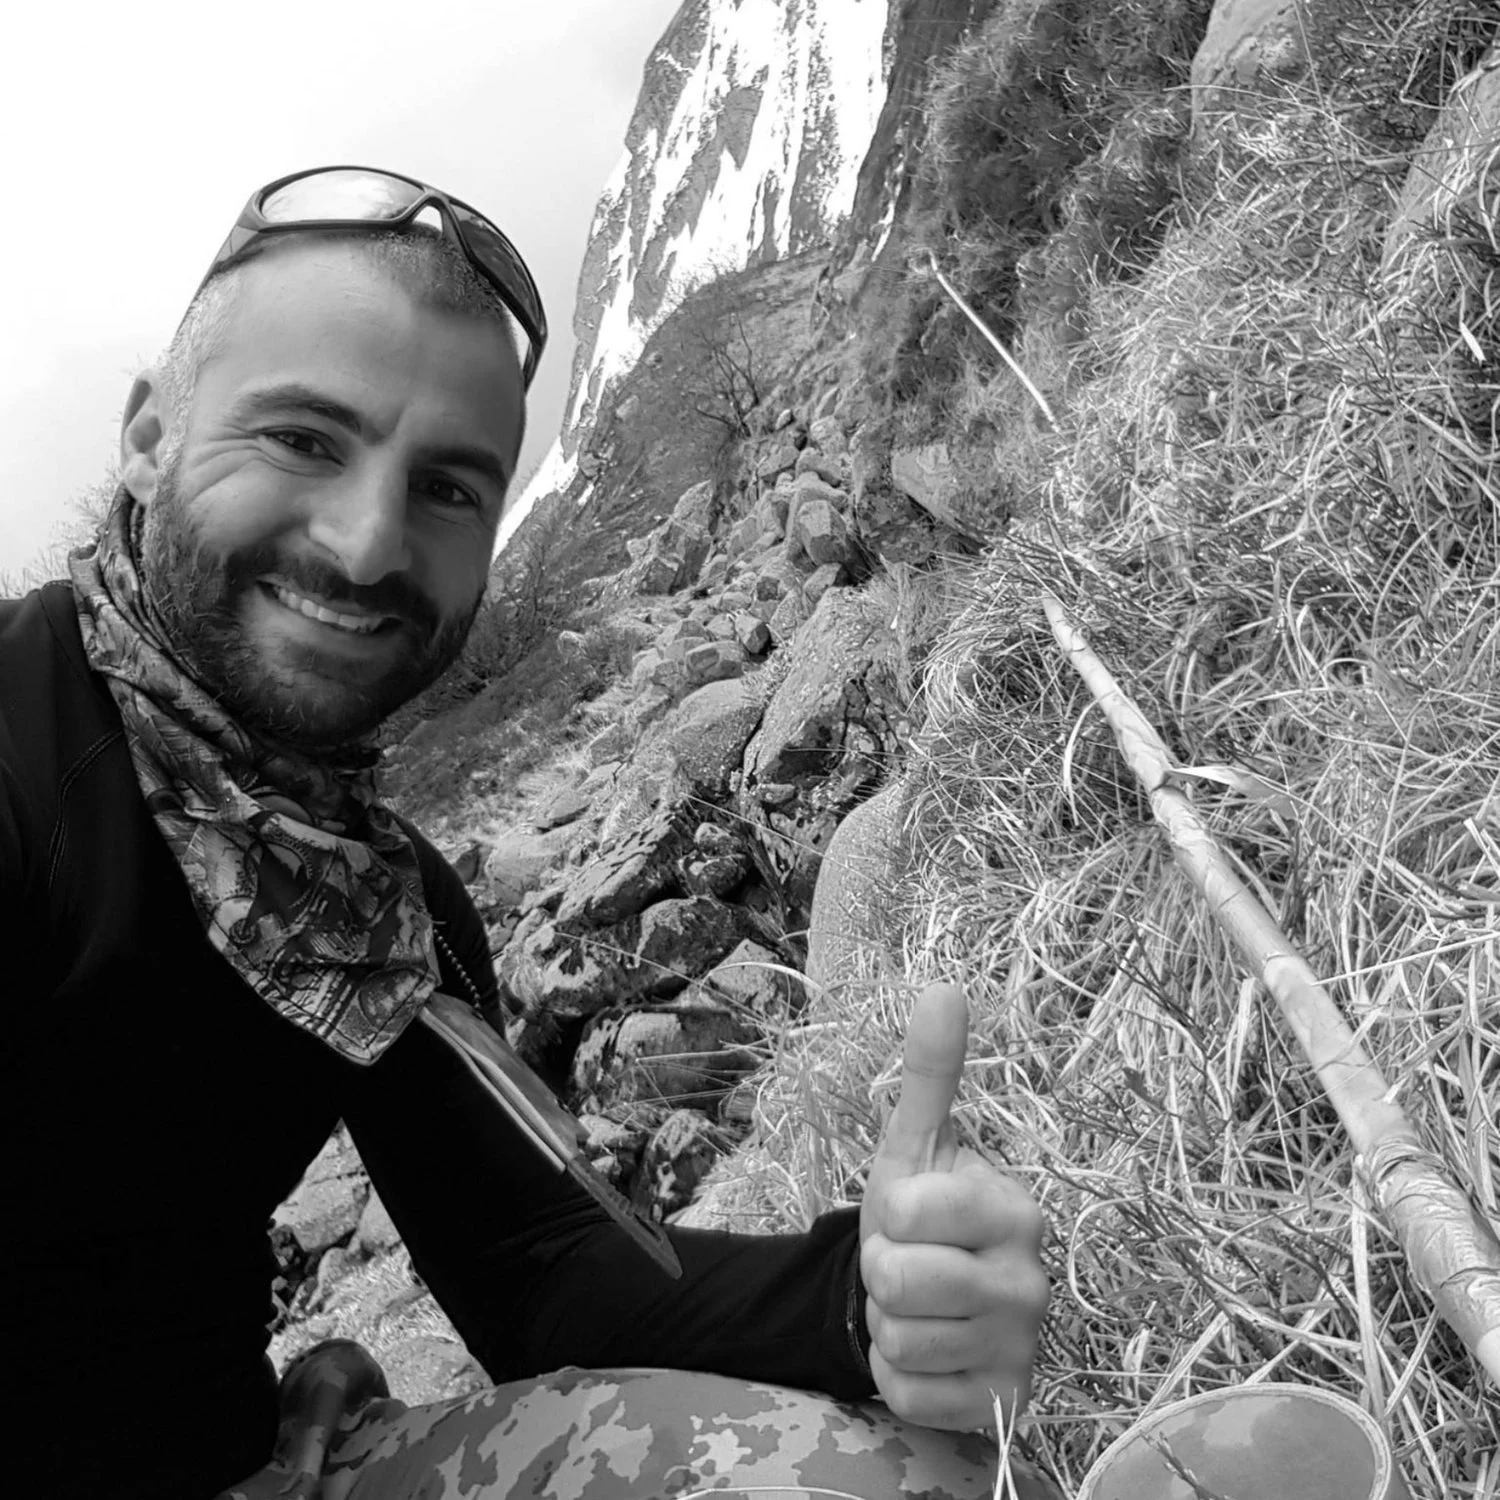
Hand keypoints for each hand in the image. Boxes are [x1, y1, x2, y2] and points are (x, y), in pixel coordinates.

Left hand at [859, 981, 1047, 1430]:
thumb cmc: (922, 1217)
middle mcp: (1032, 1281)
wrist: (926, 1301)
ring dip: (889, 1323)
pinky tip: (928, 1353)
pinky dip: (898, 1375)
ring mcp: (1022, 1349)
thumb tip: (943, 988)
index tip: (908, 1218)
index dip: (885, 1216)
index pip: (905, 1212)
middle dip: (882, 1272)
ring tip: (919, 1307)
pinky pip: (907, 1393)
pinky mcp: (1000, 1409)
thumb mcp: (917, 1145)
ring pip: (899, 1338)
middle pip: (897, 1278)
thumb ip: (931, 1074)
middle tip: (910, 1265)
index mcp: (1015, 1209)